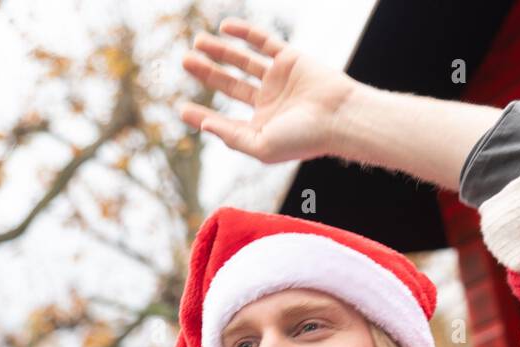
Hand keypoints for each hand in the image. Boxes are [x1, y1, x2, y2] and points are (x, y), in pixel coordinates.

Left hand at [179, 17, 357, 164]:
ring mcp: (278, 79)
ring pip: (243, 61)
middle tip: (184, 61)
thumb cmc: (304, 139)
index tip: (180, 108)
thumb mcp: (262, 145)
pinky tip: (226, 28)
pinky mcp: (290, 59)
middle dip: (207, 73)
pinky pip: (264, 42)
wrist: (339, 117)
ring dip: (220, 51)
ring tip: (196, 43)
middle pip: (230, 84)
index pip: (225, 119)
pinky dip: (246, 34)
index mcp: (262, 127)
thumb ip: (232, 136)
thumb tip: (203, 126)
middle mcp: (268, 102)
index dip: (202, 114)